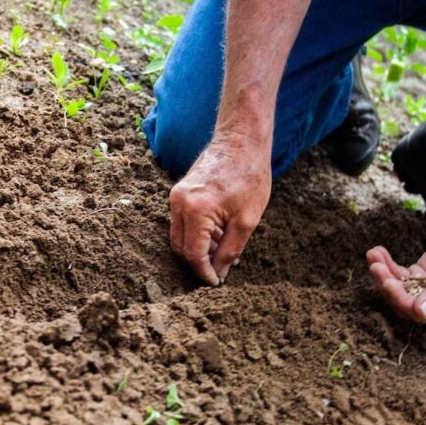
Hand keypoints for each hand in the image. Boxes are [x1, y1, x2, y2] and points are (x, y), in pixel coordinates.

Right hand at [169, 137, 271, 285]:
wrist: (241, 141)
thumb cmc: (249, 176)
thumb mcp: (247, 220)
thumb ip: (230, 250)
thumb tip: (219, 272)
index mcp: (195, 211)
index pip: (193, 254)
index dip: (204, 272)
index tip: (216, 282)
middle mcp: (179, 203)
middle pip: (180, 247)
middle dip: (198, 263)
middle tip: (219, 270)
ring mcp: (176, 196)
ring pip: (179, 236)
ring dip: (198, 248)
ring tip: (224, 249)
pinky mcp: (179, 192)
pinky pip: (182, 222)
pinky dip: (197, 233)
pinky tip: (218, 234)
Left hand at [366, 223, 425, 324]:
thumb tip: (421, 312)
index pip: (421, 314)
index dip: (402, 300)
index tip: (389, 283)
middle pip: (404, 302)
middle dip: (387, 285)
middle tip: (376, 267)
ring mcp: (425, 290)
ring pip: (398, 288)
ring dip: (383, 273)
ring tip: (373, 256)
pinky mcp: (419, 275)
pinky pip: (398, 274)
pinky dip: (386, 264)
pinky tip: (377, 252)